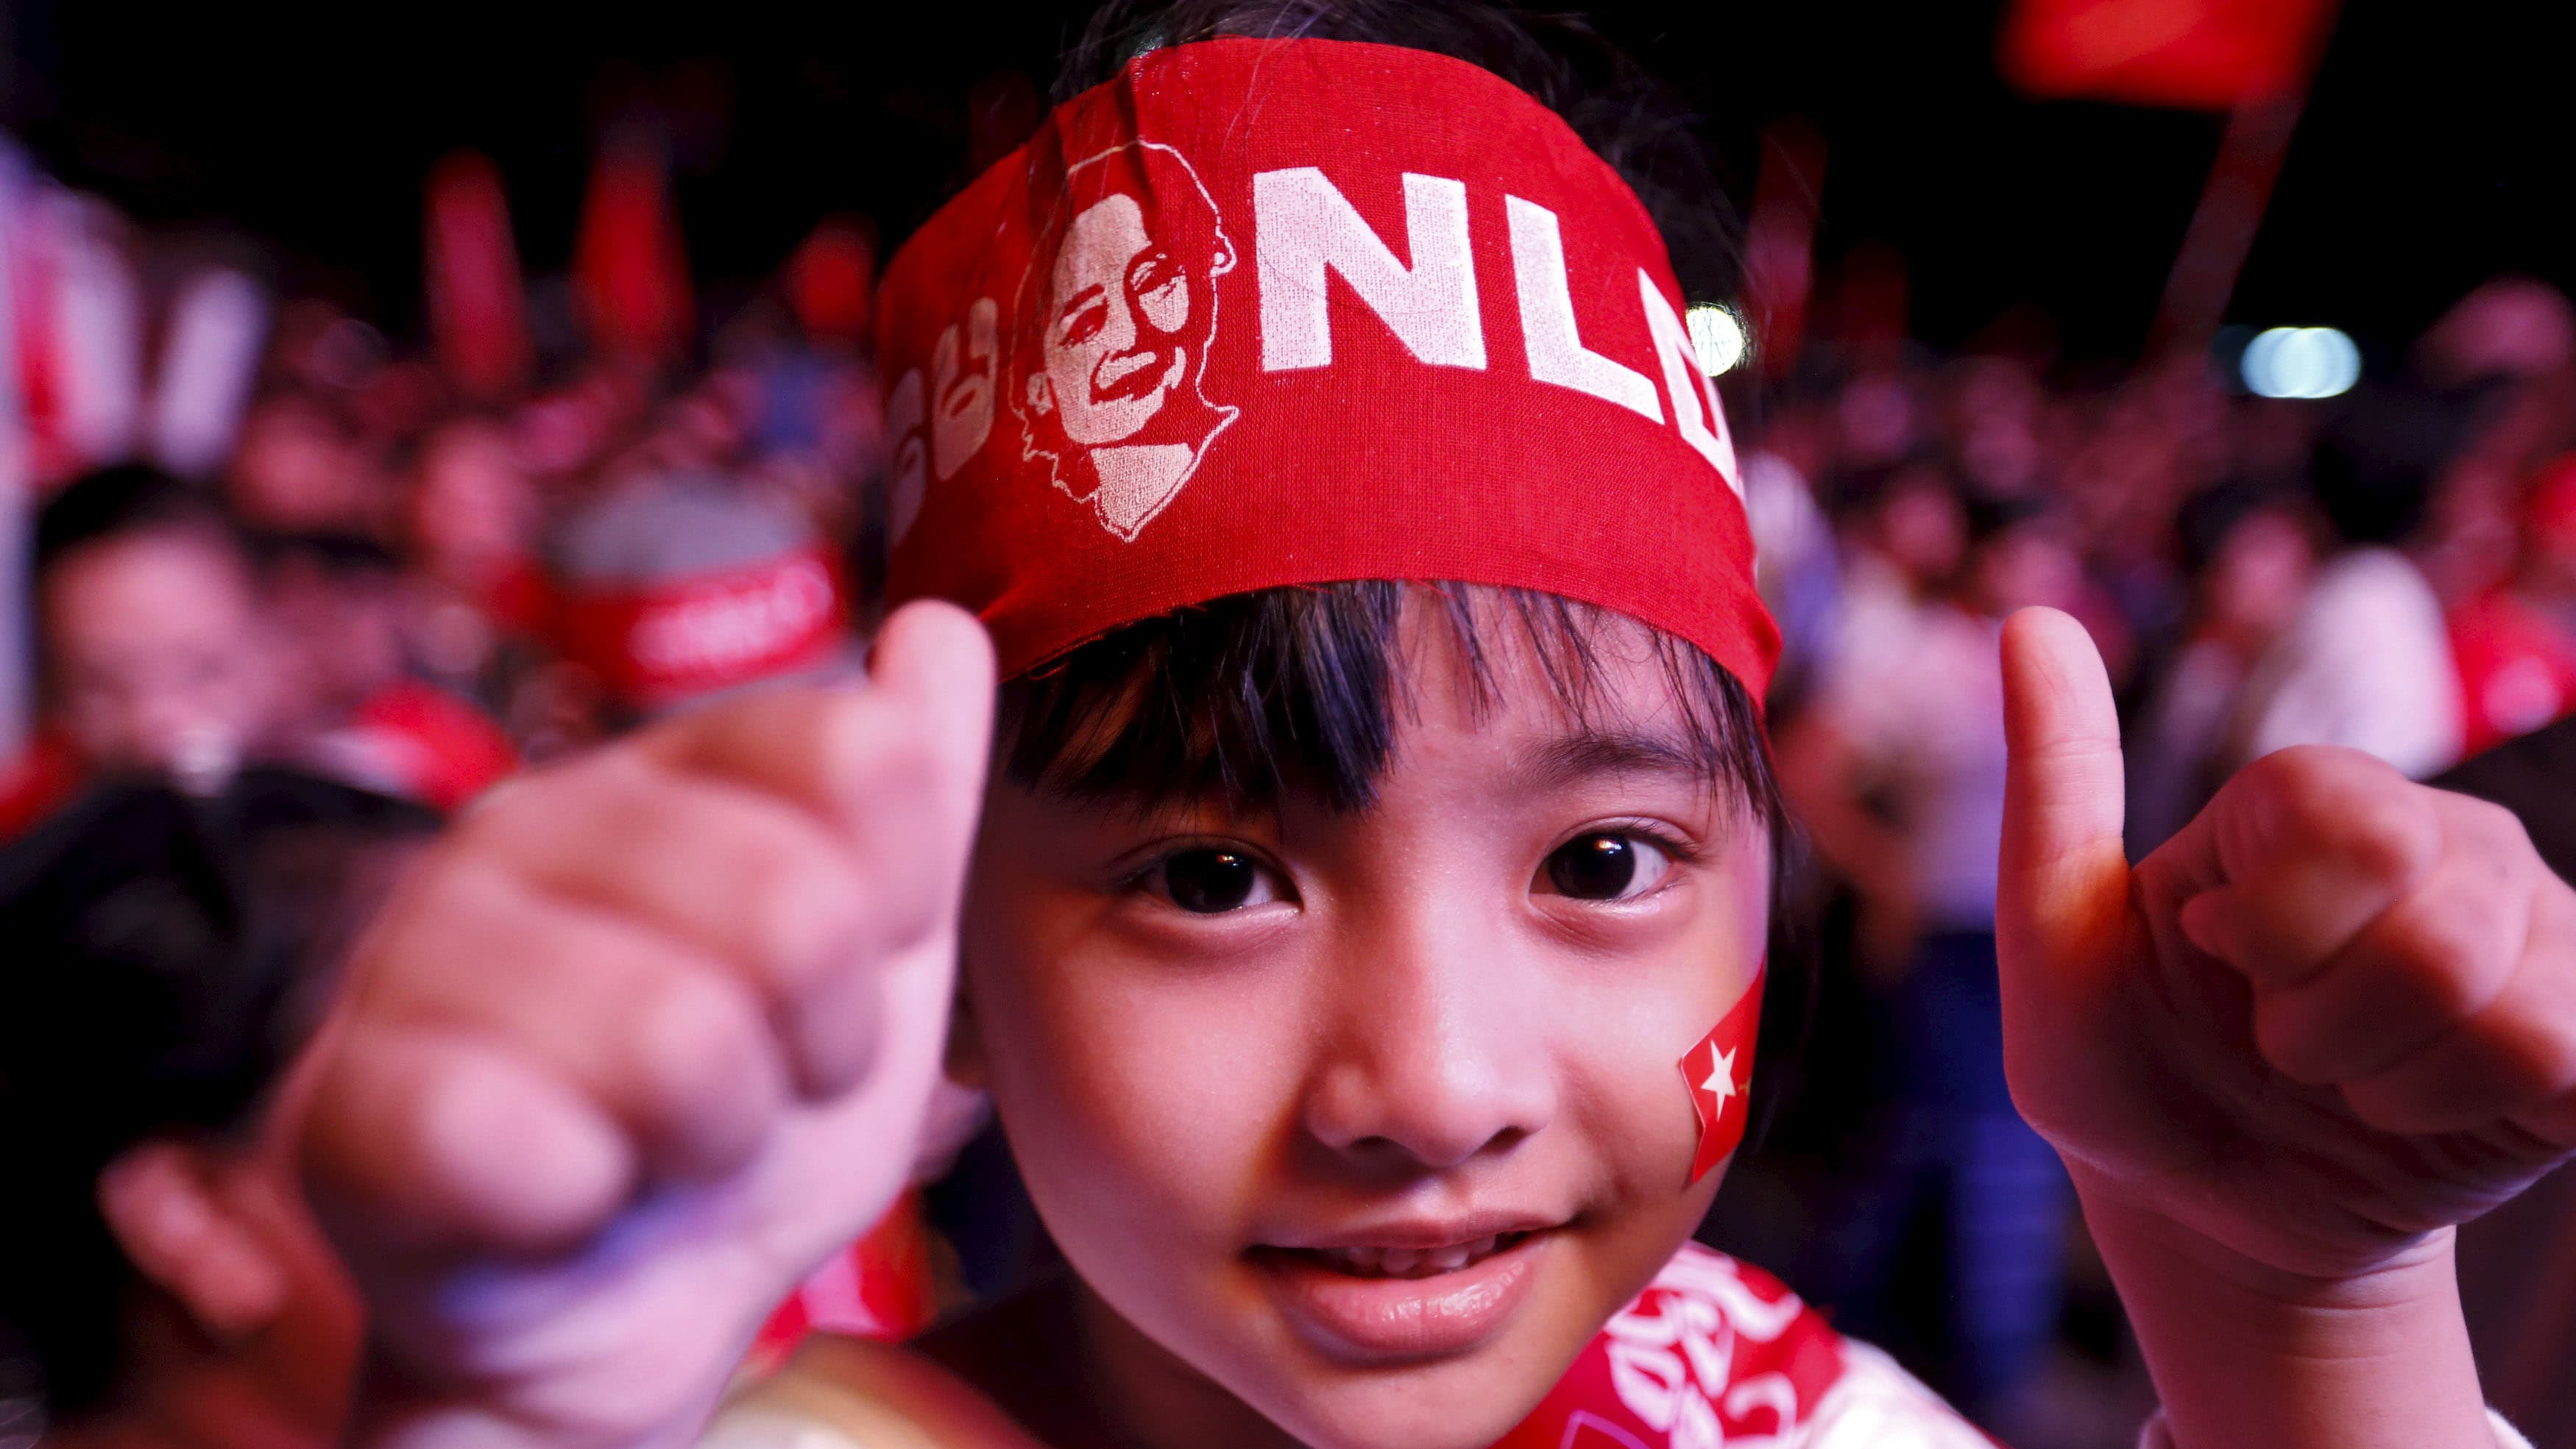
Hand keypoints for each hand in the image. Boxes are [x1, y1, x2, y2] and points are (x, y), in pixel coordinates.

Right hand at [301, 603, 995, 1448]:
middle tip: (759, 1090)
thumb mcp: (876, 961)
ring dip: (716, 1139)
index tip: (848, 983)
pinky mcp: (346, 1099)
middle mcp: (531, 824)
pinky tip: (564, 1197)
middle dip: (819, 1046)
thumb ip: (916, 794)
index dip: (894, 906)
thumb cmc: (742, 1121)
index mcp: (667, 774)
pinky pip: (520, 1140)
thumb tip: (939, 626)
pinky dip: (582, 1199)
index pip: (857, 755)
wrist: (615, 1315)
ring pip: (676, 1037)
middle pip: (790, 902)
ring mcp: (420, 949)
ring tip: (665, 1147)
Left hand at [1995, 607, 2575, 1283]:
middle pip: (2434, 924)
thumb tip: (2031, 617)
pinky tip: (2415, 1107)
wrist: (2205, 1212)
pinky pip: (2563, 1059)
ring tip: (2338, 1077)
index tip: (2216, 954)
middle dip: (2321, 1020)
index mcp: (2314, 799)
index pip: (2350, 821)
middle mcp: (2443, 839)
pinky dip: (2459, 1112)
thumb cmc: (2123, 1068)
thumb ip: (2055, 779)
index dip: (2273, 925)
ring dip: (2380, 1081)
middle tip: (2277, 1038)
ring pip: (2501, 1003)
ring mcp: (2532, 930)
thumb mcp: (2055, 940)